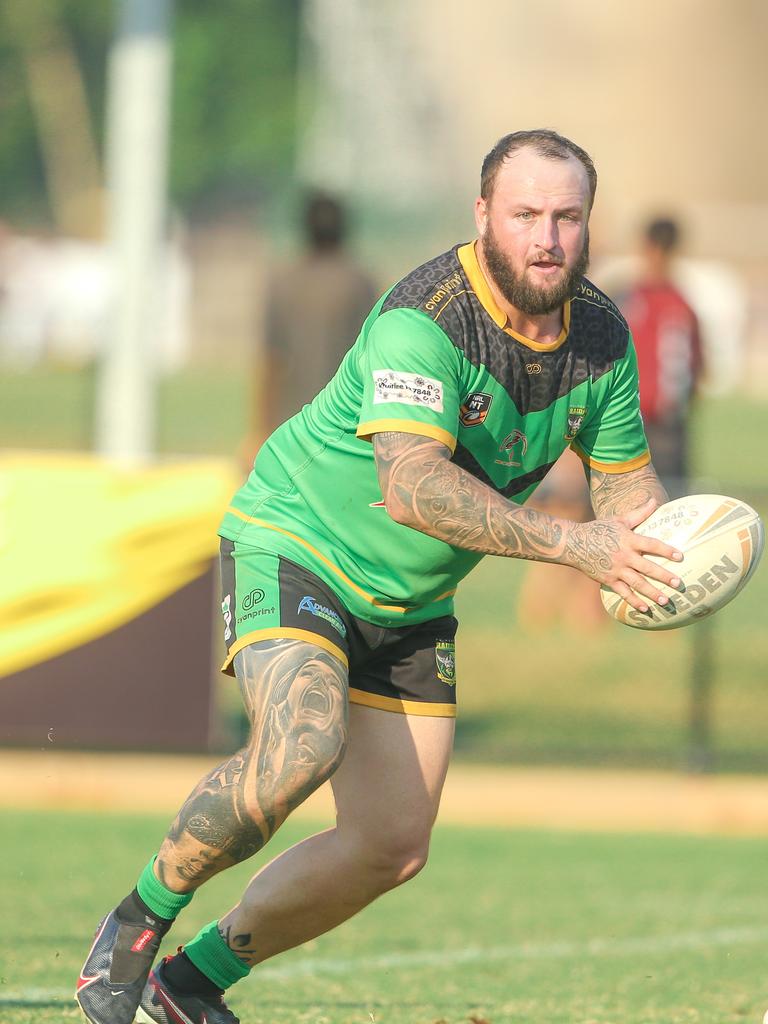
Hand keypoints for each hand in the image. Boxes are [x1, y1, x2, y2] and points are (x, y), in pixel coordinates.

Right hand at [567, 498, 683, 612]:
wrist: (573, 544)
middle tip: (678, 584)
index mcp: (628, 540)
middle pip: (647, 567)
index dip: (666, 550)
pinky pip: (623, 593)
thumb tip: (655, 500)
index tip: (680, 557)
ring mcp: (616, 570)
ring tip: (666, 600)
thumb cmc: (598, 529)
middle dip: (664, 576)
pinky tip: (646, 609)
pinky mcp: (608, 580)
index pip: (651, 545)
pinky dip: (634, 601)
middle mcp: (624, 556)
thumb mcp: (619, 520)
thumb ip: (639, 514)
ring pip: (637, 583)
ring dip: (652, 593)